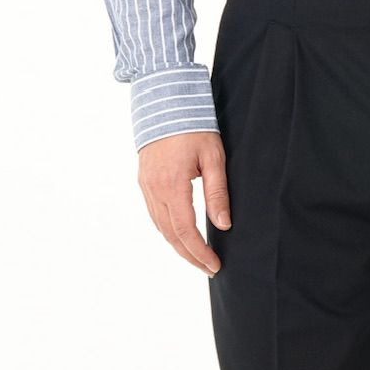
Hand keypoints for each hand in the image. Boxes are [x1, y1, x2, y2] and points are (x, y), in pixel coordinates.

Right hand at [138, 131, 230, 274]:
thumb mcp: (213, 158)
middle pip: (170, 235)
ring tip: (197, 257)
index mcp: (172, 185)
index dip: (200, 252)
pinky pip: (154, 214)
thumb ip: (217, 192)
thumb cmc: (194, 126)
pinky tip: (180, 235)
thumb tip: (224, 224)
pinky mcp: (144, 181)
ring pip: (160, 227)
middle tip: (209, 268)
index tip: (214, 265)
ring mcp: (146, 186)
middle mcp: (154, 189)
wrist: (165, 101)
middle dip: (190, 255)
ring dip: (178, 245)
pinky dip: (168, 230)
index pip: (185, 231)